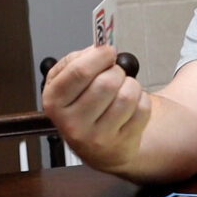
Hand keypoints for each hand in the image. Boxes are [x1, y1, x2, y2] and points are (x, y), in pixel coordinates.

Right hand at [41, 45, 150, 172]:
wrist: (96, 148)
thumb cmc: (81, 109)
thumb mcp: (65, 83)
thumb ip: (76, 61)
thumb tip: (98, 48)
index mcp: (54, 102)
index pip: (79, 71)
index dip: (99, 56)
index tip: (107, 51)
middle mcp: (73, 123)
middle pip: (106, 83)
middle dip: (116, 71)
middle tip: (114, 73)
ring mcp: (98, 137)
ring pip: (127, 95)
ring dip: (131, 85)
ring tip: (122, 90)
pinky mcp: (121, 143)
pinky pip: (142, 109)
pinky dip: (141, 100)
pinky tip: (130, 106)